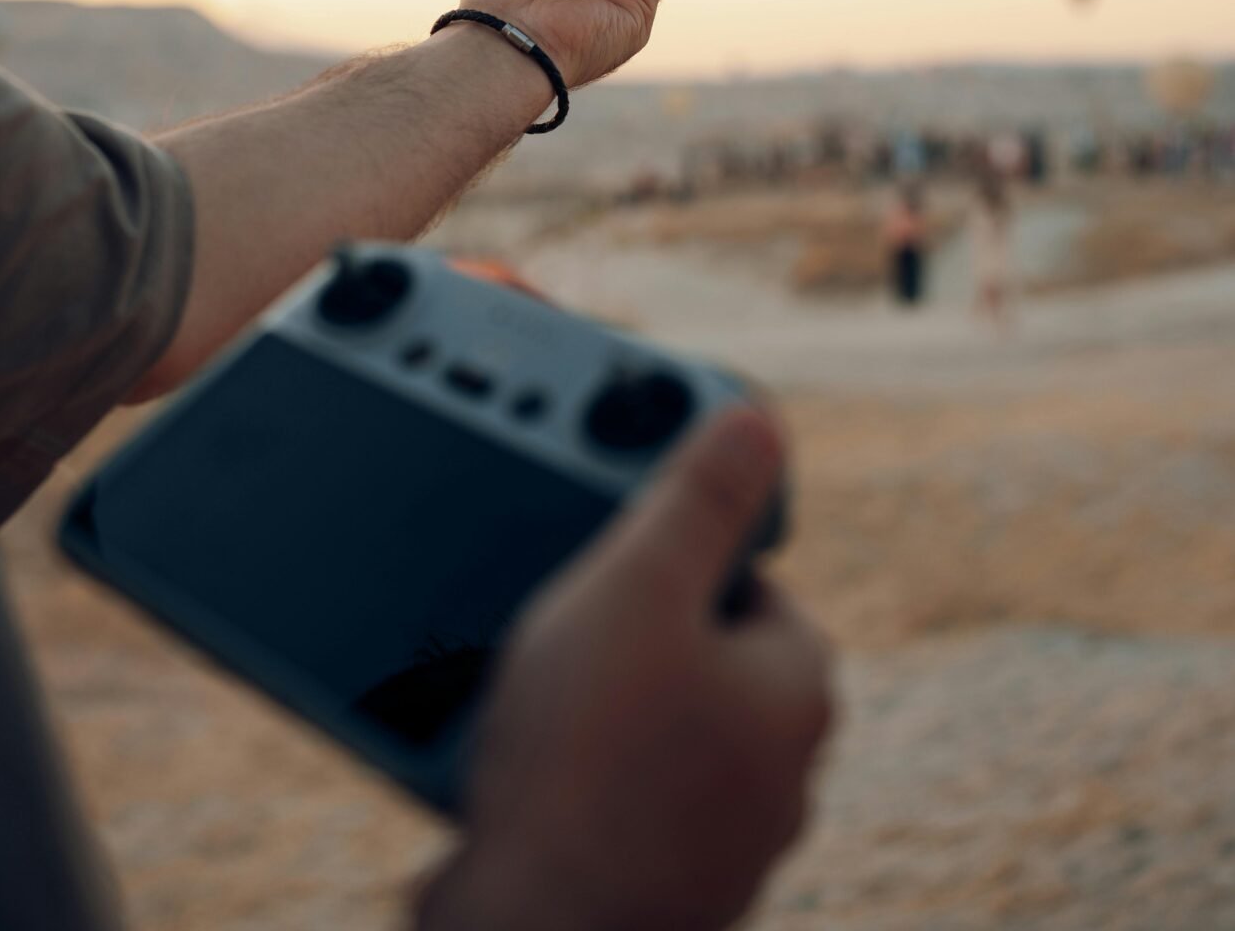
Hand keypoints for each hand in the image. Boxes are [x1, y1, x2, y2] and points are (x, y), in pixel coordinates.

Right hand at [417, 407, 834, 930]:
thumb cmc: (589, 765)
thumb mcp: (638, 586)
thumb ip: (698, 498)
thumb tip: (759, 423)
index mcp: (795, 689)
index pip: (744, 579)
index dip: (667, 556)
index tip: (608, 557)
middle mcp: (775, 771)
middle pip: (689, 652)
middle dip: (618, 633)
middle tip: (551, 626)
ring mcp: (716, 837)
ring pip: (645, 727)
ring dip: (584, 704)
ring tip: (520, 696)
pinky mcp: (652, 884)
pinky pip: (606, 795)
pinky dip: (565, 777)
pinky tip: (513, 765)